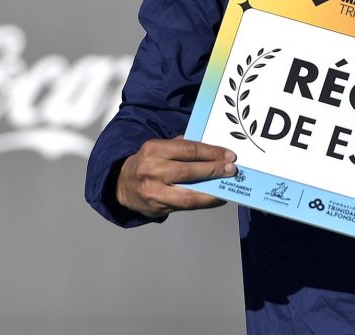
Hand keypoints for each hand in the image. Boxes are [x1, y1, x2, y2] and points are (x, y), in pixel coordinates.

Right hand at [116, 136, 236, 218]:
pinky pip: (184, 207)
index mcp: (154, 149)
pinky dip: (203, 203)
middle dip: (213, 170)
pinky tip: (216, 198)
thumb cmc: (149, 162)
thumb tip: (213, 151)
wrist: (122, 184)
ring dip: (211, 192)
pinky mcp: (157, 208)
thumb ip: (182, 147)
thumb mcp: (159, 148)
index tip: (228, 155)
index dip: (211, 152)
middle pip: (188, 171)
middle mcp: (151, 170)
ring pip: (187, 195)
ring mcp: (153, 192)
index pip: (188, 149)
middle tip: (231, 169)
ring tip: (226, 187)